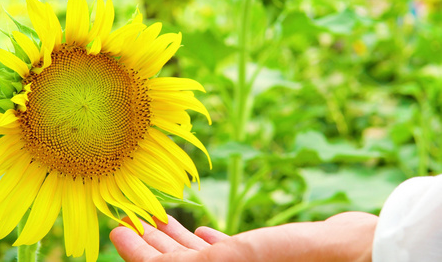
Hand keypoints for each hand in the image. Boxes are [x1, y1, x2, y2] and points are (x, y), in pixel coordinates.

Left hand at [110, 212, 377, 261]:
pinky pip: (226, 252)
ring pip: (200, 257)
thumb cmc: (306, 258)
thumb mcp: (244, 257)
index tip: (118, 231)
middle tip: (129, 221)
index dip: (138, 254)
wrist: (360, 250)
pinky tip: (198, 232)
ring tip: (156, 220)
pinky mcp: (264, 256)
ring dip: (176, 239)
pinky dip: (208, 242)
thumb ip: (203, 261)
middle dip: (152, 245)